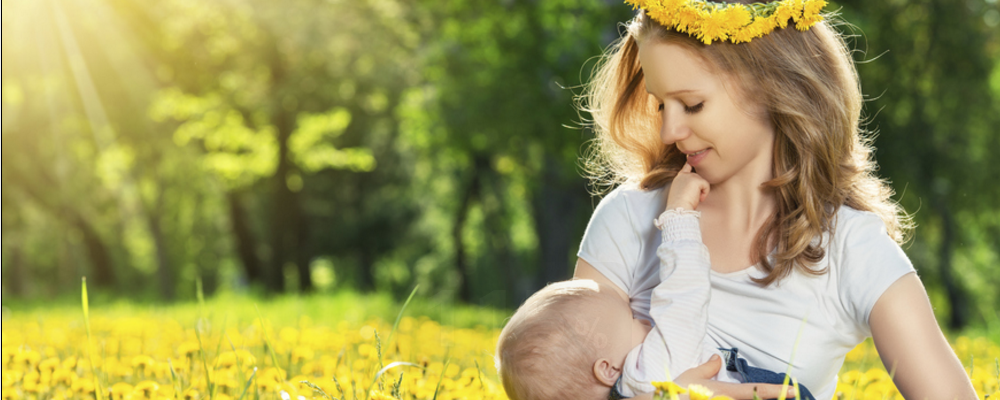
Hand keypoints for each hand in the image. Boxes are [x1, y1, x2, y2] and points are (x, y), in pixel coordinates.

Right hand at [666, 163, 709, 210]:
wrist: (678, 209)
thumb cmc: (680, 206)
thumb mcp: (681, 193)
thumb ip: (687, 186)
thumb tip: (695, 188)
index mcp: (679, 178)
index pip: (687, 166)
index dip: (691, 163)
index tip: (690, 157)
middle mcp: (684, 175)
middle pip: (699, 177)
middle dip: (700, 187)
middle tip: (694, 198)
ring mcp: (690, 176)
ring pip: (703, 182)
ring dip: (702, 191)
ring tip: (694, 198)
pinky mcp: (696, 180)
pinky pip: (706, 185)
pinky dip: (705, 193)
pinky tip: (699, 198)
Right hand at [674, 355, 798, 399]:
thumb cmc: (679, 391)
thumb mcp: (693, 376)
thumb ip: (709, 367)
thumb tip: (716, 357)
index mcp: (728, 392)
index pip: (758, 390)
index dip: (778, 391)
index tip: (793, 390)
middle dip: (768, 397)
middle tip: (787, 395)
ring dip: (756, 399)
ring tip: (776, 395)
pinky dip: (745, 399)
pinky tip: (748, 397)